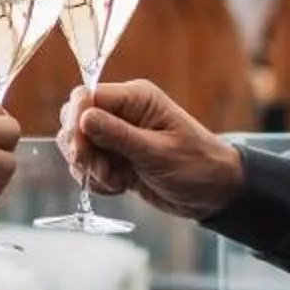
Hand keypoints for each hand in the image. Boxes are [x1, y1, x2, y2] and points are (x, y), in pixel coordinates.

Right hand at [61, 80, 241, 219]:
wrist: (214, 193)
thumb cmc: (197, 166)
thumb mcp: (158, 153)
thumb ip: (119, 135)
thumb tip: (83, 118)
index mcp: (136, 98)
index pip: (87, 96)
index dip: (76, 120)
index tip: (80, 149)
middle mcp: (123, 112)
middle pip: (75, 119)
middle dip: (80, 148)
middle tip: (99, 170)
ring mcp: (117, 136)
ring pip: (78, 145)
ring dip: (89, 168)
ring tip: (115, 181)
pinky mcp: (115, 158)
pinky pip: (88, 166)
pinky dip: (97, 181)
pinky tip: (120, 187)